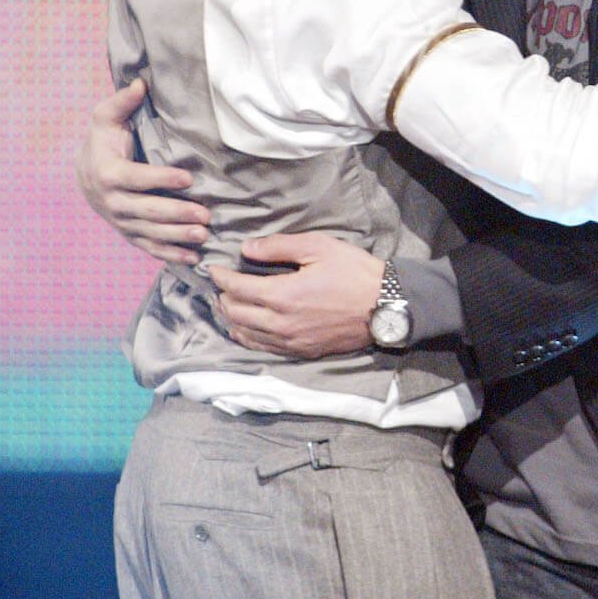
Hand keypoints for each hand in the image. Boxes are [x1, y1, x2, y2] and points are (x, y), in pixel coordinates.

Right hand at [75, 78, 209, 262]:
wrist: (85, 173)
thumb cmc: (103, 141)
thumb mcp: (106, 118)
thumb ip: (122, 102)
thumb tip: (140, 83)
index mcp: (107, 173)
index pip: (137, 178)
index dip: (161, 179)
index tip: (188, 178)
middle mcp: (112, 202)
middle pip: (146, 210)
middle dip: (176, 214)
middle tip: (205, 214)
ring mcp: (120, 221)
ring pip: (149, 233)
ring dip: (177, 237)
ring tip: (203, 235)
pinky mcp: (129, 233)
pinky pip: (148, 247)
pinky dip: (170, 254)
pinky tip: (193, 258)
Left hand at [211, 232, 383, 358]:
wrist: (385, 306)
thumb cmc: (354, 272)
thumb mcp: (319, 247)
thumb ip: (279, 247)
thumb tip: (247, 249)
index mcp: (282, 295)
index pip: (237, 288)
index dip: (220, 277)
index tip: (212, 268)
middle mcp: (280, 323)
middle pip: (236, 313)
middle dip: (222, 297)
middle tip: (219, 285)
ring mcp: (290, 341)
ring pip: (245, 334)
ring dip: (230, 319)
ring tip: (225, 305)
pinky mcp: (301, 351)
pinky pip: (262, 348)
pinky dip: (246, 337)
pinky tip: (243, 330)